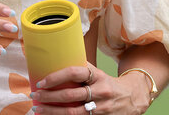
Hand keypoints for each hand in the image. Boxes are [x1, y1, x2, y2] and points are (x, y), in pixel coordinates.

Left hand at [31, 63, 150, 113]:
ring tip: (38, 109)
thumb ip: (82, 69)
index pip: (74, 73)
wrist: (133, 98)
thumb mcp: (98, 73)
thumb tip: (57, 60)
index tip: (42, 81)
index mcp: (98, 76)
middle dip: (49, 96)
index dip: (56, 77)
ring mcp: (101, 109)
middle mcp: (100, 92)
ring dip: (52, 112)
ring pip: (72, 113)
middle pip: (70, 96)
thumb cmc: (109, 84)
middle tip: (35, 95)